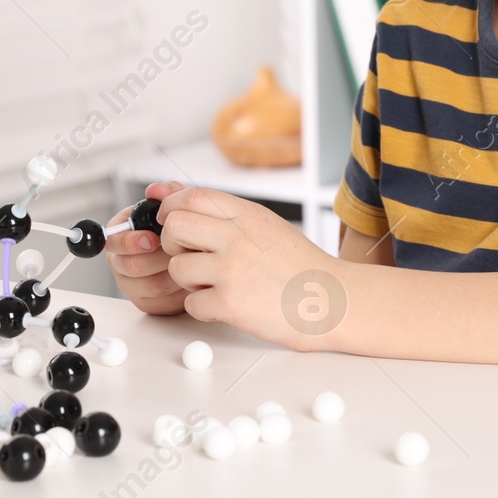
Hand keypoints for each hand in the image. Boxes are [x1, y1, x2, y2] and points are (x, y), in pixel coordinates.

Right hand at [105, 181, 188, 315]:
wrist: (200, 257)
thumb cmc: (183, 232)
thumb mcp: (179, 208)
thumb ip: (170, 194)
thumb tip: (156, 189)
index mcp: (123, 235)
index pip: (112, 240)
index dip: (131, 241)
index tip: (151, 239)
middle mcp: (122, 260)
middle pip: (131, 265)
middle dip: (160, 258)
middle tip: (182, 251)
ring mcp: (132, 283)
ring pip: (151, 285)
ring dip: (176, 273)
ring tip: (193, 263)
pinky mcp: (146, 302)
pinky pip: (162, 302)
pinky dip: (181, 291)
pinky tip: (193, 280)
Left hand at [155, 184, 338, 349]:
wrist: (332, 301)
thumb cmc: (299, 266)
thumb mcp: (265, 226)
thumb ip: (220, 211)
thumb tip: (165, 189)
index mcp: (248, 215)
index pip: (190, 197)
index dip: (171, 209)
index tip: (173, 223)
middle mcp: (238, 237)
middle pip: (175, 227)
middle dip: (173, 244)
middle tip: (191, 256)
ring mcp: (232, 270)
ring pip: (177, 268)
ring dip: (188, 281)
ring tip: (215, 284)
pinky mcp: (230, 303)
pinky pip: (190, 304)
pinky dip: (203, 308)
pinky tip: (226, 305)